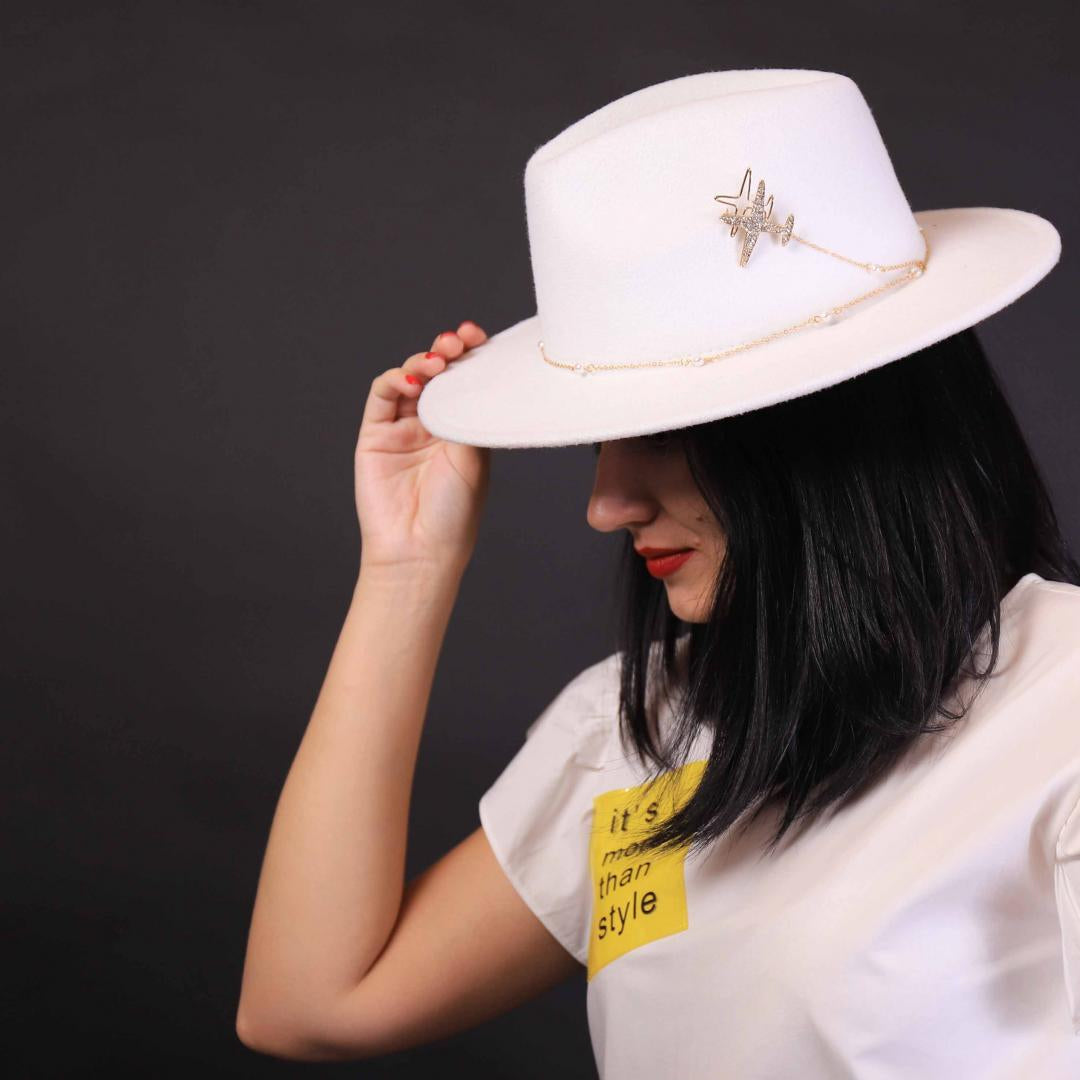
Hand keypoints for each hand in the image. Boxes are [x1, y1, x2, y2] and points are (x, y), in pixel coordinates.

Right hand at [354, 320, 489, 578]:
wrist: (419, 550)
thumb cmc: (454, 513)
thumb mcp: (473, 459)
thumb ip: (468, 416)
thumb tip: (473, 374)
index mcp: (462, 429)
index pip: (466, 381)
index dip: (471, 355)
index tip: (479, 338)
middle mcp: (433, 425)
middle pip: (438, 373)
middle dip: (448, 350)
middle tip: (458, 342)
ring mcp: (402, 428)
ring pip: (410, 377)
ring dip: (423, 361)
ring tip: (438, 361)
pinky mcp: (374, 435)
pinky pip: (382, 396)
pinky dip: (396, 379)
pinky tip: (413, 378)